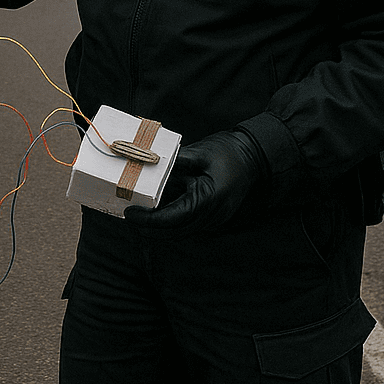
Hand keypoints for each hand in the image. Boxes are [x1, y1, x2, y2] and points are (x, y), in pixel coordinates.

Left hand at [124, 130, 265, 228]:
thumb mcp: (200, 152)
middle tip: (127, 215)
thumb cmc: (229, 152)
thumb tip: (148, 163)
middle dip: (148, 228)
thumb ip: (175, 162)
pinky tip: (153, 208)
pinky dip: (169, 220)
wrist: (256, 157)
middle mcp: (212, 216)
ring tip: (135, 213)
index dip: (149, 219)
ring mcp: (213, 220)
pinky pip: (187, 224)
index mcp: (209, 199)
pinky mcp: (212, 217)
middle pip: (174, 231)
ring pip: (179, 231)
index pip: (173, 218)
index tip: (130, 213)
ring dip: (157, 226)